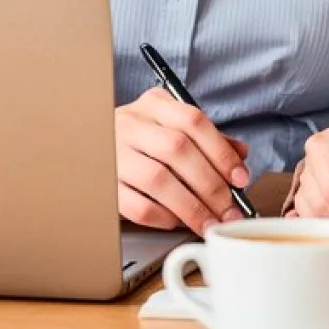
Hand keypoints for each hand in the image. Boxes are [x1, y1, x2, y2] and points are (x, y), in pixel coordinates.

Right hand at [115, 87, 249, 234]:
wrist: (88, 145)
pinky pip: (138, 206)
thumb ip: (206, 139)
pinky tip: (177, 222)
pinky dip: (164, 218)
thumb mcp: (170, 126)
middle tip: (230, 209)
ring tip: (209, 223)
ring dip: (191, 207)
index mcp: (153, 105)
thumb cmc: (139, 140)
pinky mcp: (104, 185)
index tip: (240, 178)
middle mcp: (131, 123)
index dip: (221, 151)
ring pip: (158, 179)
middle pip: (178, 150)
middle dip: (211, 185)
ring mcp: (114, 153)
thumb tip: (240, 155)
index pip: (193, 120)